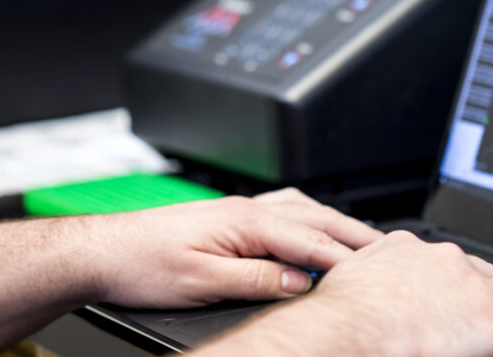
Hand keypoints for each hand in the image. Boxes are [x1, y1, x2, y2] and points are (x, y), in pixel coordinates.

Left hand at [79, 187, 382, 307]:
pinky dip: (309, 220)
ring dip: (333, 224)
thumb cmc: (143, 264)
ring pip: (301, 210)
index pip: (308, 240)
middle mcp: (245, 209)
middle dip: (352, 234)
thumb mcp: (200, 283)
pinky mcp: (229, 218)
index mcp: (243, 221)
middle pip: (313, 217)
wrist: (105, 251)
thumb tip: (298, 282)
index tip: (374, 271)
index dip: (344, 257)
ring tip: (361, 241)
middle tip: (387, 251)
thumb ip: (254, 280)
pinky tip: (313, 229)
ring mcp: (238, 211)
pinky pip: (283, 212)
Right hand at [302, 230, 492, 356]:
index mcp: (408, 249)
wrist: (354, 328)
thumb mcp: (354, 277)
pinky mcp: (490, 321)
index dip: (462, 272)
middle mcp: (444, 262)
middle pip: (485, 271)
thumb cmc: (344, 312)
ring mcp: (470, 289)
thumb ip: (373, 275)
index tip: (468, 276)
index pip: (445, 260)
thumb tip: (371, 287)